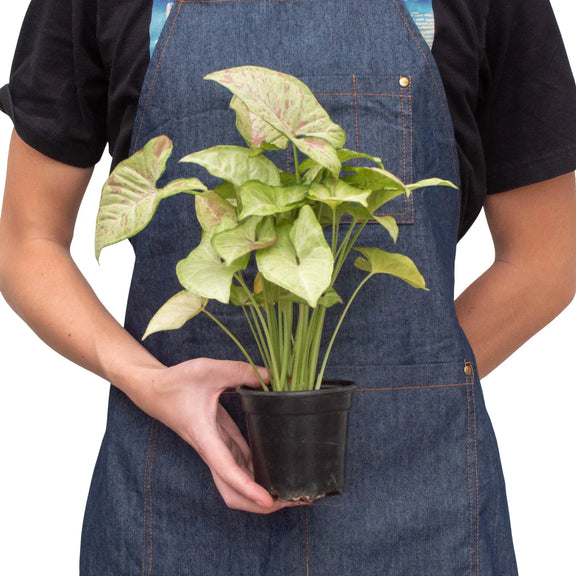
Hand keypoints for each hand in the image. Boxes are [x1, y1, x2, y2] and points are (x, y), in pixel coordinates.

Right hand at [127, 357, 300, 513]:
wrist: (155, 390)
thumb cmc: (177, 382)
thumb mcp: (210, 370)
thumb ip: (241, 372)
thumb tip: (272, 376)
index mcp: (206, 437)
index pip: (228, 471)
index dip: (248, 488)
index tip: (268, 501)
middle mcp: (211, 450)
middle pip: (232, 491)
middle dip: (258, 502)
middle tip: (290, 499)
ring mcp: (216, 449)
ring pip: (236, 483)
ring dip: (259, 491)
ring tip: (289, 488)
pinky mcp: (221, 442)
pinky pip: (239, 466)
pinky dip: (256, 474)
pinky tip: (275, 469)